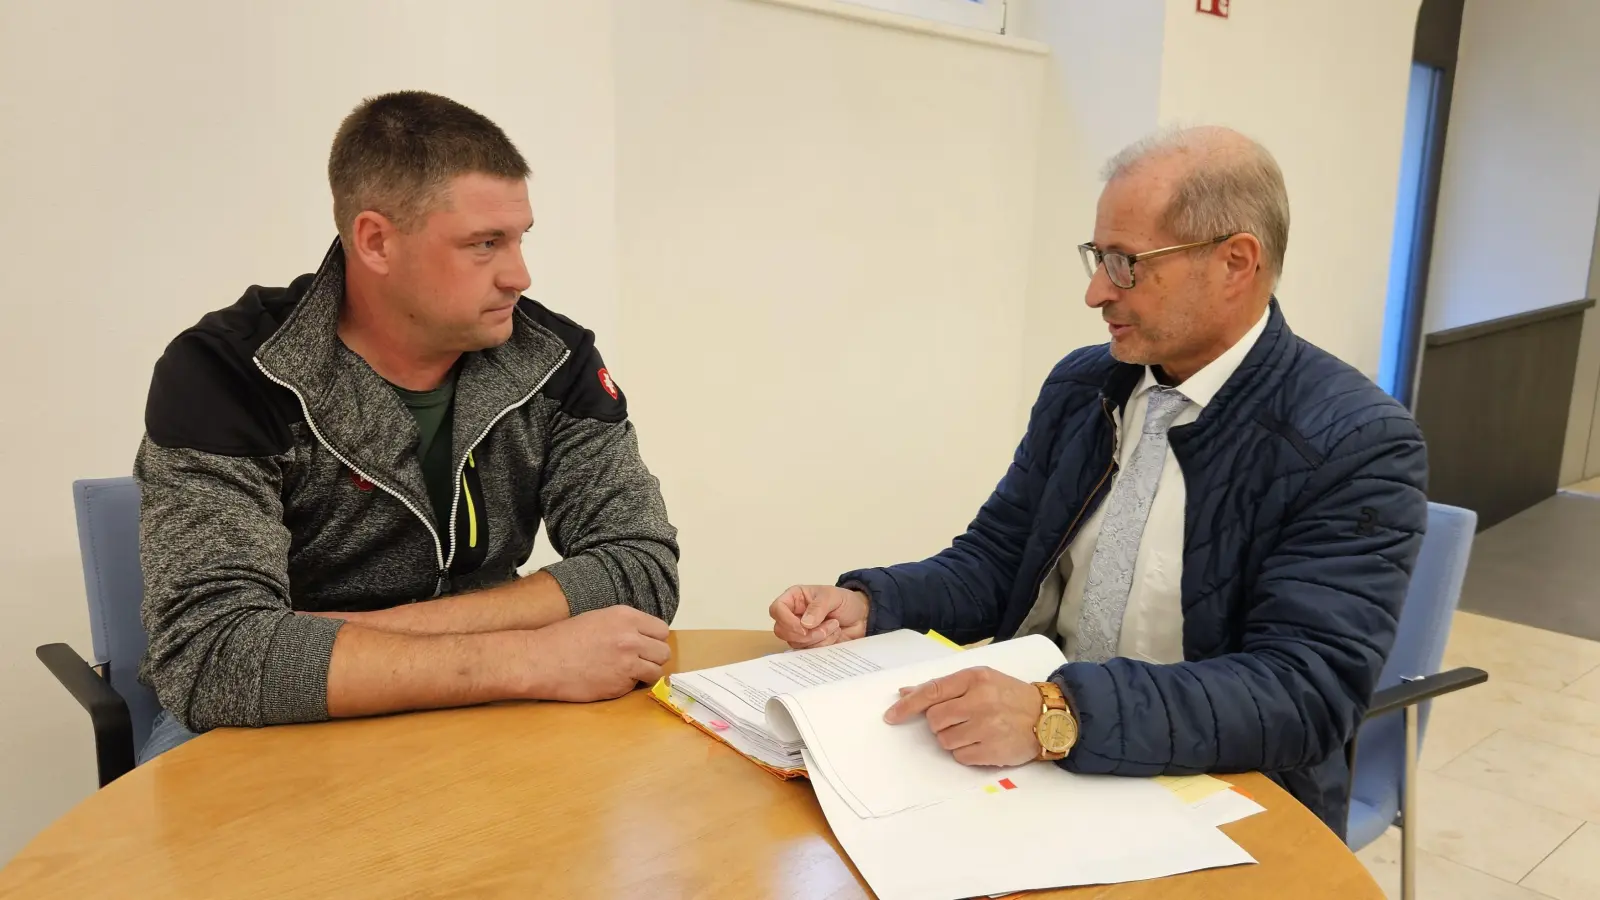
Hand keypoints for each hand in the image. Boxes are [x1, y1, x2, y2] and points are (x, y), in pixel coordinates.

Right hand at [525, 605, 670, 701]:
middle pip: (664, 652)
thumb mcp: (598, 619)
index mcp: (626, 617)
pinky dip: (627, 686)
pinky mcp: (619, 686)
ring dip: (645, 674)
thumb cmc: (563, 639)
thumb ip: (625, 626)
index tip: (646, 646)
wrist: (540, 660)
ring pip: (656, 672)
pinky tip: (609, 680)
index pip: (662, 630)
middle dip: (653, 658)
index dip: (654, 640)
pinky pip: (636, 687)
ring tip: (626, 673)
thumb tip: (644, 637)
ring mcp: (627, 663)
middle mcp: (631, 638)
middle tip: (638, 662)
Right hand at [769, 585, 868, 648]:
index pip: (776, 609)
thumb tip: (805, 623)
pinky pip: (808, 651)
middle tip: (824, 628)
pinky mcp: (810, 645)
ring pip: (795, 643)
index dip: (785, 620)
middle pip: (781, 630)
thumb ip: (818, 607)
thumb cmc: (846, 602)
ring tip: (834, 626)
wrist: (863, 617)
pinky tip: (834, 635)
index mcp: (795, 598)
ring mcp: (801, 632)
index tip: (803, 626)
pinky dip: (823, 645)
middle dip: (804, 633)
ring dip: (817, 638)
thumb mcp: (833, 596)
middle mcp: (794, 616)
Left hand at [881, 666, 1042, 766]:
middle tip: (959, 719)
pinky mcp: (993, 750)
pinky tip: (983, 741)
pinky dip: (966, 752)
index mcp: (975, 678)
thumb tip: (905, 693)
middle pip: (935, 719)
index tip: (892, 716)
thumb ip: (944, 686)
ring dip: (953, 738)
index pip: (932, 692)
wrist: (1048, 716)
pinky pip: (960, 756)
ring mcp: (987, 727)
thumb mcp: (980, 679)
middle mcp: (980, 700)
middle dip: (940, 723)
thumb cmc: (1009, 695)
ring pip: (945, 740)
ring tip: (975, 730)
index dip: (908, 706)